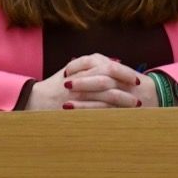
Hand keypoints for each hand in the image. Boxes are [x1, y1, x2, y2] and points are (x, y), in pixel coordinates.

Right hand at [25, 54, 145, 110]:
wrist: (36, 101)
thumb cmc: (56, 87)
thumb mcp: (72, 70)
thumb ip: (90, 66)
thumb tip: (114, 62)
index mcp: (81, 67)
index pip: (107, 66)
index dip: (124, 72)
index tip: (136, 78)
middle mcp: (80, 78)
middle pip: (109, 77)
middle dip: (127, 84)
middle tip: (140, 90)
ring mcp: (78, 93)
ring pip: (106, 93)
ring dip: (123, 99)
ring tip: (136, 104)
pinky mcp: (76, 107)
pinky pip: (97, 108)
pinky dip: (111, 110)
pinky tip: (122, 114)